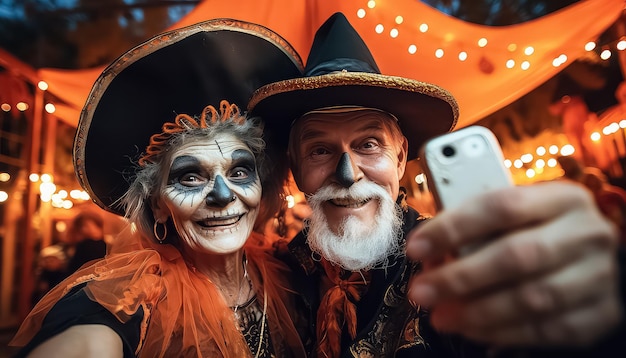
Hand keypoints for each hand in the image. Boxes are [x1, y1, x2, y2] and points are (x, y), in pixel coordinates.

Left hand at [406, 181, 621, 347]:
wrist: (592, 259)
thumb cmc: (537, 230)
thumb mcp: (514, 214)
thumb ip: (476, 225)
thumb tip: (429, 252)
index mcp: (562, 197)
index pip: (502, 205)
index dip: (453, 227)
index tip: (415, 247)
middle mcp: (587, 233)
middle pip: (516, 255)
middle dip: (459, 277)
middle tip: (421, 291)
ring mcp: (599, 275)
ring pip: (533, 297)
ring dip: (477, 311)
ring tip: (441, 316)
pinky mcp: (601, 313)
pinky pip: (547, 329)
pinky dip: (503, 332)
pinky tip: (471, 328)